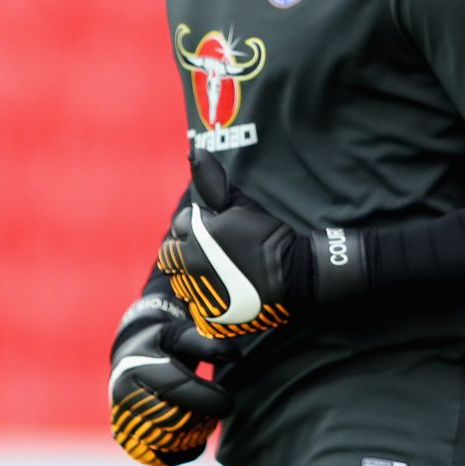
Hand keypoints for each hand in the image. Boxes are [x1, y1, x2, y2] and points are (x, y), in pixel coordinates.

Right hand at [108, 299, 233, 465]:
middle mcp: (124, 398)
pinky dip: (182, 452)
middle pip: (172, 420)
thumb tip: (235, 355)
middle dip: (202, 419)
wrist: (131, 360)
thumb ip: (208, 344)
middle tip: (218, 411)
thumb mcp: (182, 334)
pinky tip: (196, 437)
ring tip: (207, 421)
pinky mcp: (127, 440)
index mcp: (137, 369)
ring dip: (194, 436)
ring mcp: (122, 421)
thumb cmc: (164, 346)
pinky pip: (158, 457)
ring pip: (165, 442)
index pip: (177, 390)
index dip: (208, 399)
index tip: (228, 403)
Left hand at [156, 150, 309, 338]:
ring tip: (220, 270)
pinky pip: (192, 304)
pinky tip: (222, 290)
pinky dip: (202, 297)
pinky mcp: (208, 314)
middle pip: (169, 254)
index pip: (181, 223)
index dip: (200, 223)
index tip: (220, 228)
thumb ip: (214, 182)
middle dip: (185, 248)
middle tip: (212, 250)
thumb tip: (194, 151)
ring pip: (178, 279)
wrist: (295, 276)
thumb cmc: (271, 238)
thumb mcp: (243, 206)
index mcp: (198, 233)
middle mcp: (192, 262)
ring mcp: (199, 291)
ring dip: (192, 273)